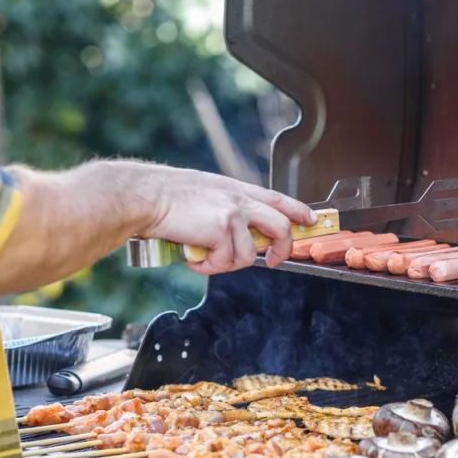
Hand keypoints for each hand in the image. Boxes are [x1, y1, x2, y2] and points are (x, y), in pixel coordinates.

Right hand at [139, 165, 315, 272]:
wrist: (145, 196)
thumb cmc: (166, 197)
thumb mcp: (205, 193)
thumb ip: (226, 208)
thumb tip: (238, 236)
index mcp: (235, 189)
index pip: (277, 199)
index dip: (298, 211)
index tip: (311, 221)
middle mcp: (239, 199)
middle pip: (281, 226)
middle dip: (282, 249)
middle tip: (274, 262)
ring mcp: (233, 214)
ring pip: (251, 254)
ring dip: (228, 264)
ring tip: (206, 257)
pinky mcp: (222, 230)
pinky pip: (226, 262)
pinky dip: (208, 267)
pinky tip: (193, 258)